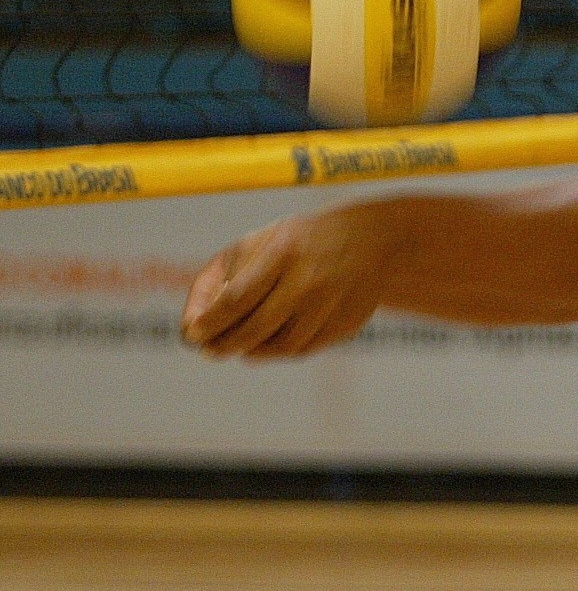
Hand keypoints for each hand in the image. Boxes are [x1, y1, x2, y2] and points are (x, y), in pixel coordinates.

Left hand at [180, 206, 399, 359]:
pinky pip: (306, 349)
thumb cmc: (301, 240)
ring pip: (282, 346)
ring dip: (252, 352)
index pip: (237, 298)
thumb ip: (223, 275)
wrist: (374, 239)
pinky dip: (280, 351)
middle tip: (208, 350)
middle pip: (256, 328)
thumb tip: (193, 321)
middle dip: (224, 344)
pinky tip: (267, 346)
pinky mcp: (347, 324)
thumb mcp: (262, 241)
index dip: (210, 322)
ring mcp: (332, 306)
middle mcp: (310, 280)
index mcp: (285, 252)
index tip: (191, 334)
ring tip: (236, 348)